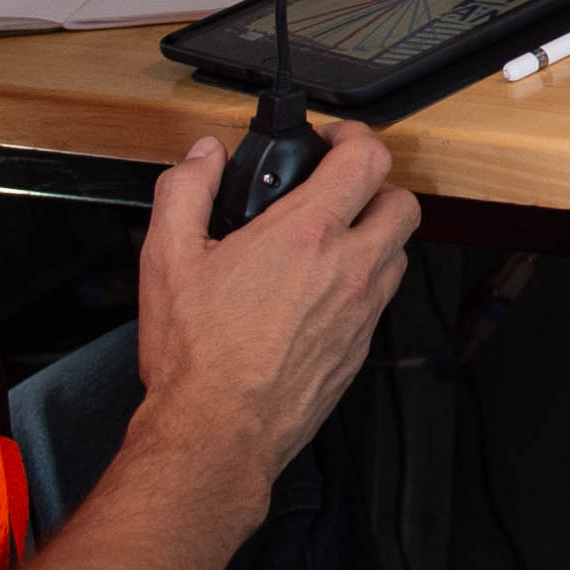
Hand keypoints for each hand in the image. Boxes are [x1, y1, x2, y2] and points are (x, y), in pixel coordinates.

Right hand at [128, 120, 415, 524]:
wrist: (218, 432)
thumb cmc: (197, 356)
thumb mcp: (167, 256)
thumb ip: (185, 190)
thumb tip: (202, 157)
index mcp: (307, 235)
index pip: (368, 160)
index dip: (355, 137)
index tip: (334, 140)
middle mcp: (349, 269)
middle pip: (403, 203)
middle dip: (377, 186)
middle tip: (342, 188)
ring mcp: (361, 313)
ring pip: (399, 254)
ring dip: (375, 237)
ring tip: (333, 240)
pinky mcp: (360, 350)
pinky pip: (381, 300)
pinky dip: (364, 283)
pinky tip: (323, 292)